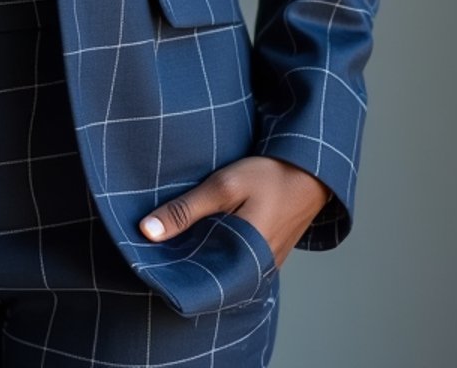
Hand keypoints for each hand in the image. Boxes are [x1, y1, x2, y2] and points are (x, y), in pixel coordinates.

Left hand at [137, 155, 331, 268]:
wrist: (309, 172)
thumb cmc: (269, 177)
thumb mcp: (223, 186)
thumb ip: (186, 210)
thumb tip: (147, 231)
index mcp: (244, 261)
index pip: (198, 284)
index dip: (171, 274)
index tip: (147, 262)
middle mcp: (254, 272)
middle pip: (207, 278)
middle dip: (181, 266)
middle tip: (153, 252)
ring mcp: (261, 267)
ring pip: (219, 270)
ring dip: (198, 259)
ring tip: (170, 245)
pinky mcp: (263, 258)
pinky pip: (233, 263)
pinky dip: (214, 252)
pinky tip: (197, 238)